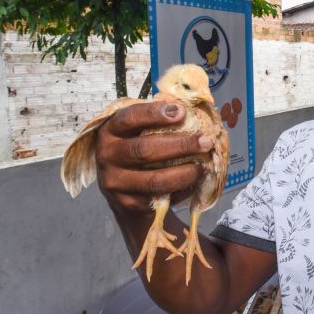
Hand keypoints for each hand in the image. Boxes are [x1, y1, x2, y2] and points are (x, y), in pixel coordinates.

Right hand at [96, 101, 209, 216]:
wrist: (122, 192)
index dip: (154, 113)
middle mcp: (108, 156)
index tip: (181, 112)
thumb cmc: (137, 152)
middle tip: (205, 142)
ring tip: (202, 167)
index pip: (129, 118)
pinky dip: (181, 190)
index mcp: (110, 131)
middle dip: (180, 145)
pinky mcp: (128, 203)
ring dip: (184, 173)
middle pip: (145, 149)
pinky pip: (160, 197)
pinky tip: (193, 183)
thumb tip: (192, 111)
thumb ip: (158, 122)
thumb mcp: (138, 132)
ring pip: (155, 179)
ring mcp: (115, 182)